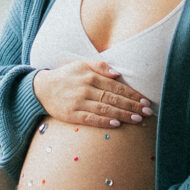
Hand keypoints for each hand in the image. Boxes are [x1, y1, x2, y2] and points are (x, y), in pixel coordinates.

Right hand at [31, 59, 152, 128]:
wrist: (41, 89)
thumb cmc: (65, 76)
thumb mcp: (81, 65)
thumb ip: (99, 66)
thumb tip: (118, 73)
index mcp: (90, 76)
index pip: (116, 87)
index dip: (132, 94)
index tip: (145, 100)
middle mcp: (85, 89)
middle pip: (113, 99)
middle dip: (132, 106)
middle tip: (148, 112)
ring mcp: (78, 102)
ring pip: (105, 109)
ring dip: (123, 114)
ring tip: (138, 119)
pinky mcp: (71, 115)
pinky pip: (90, 119)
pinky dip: (104, 121)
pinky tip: (116, 124)